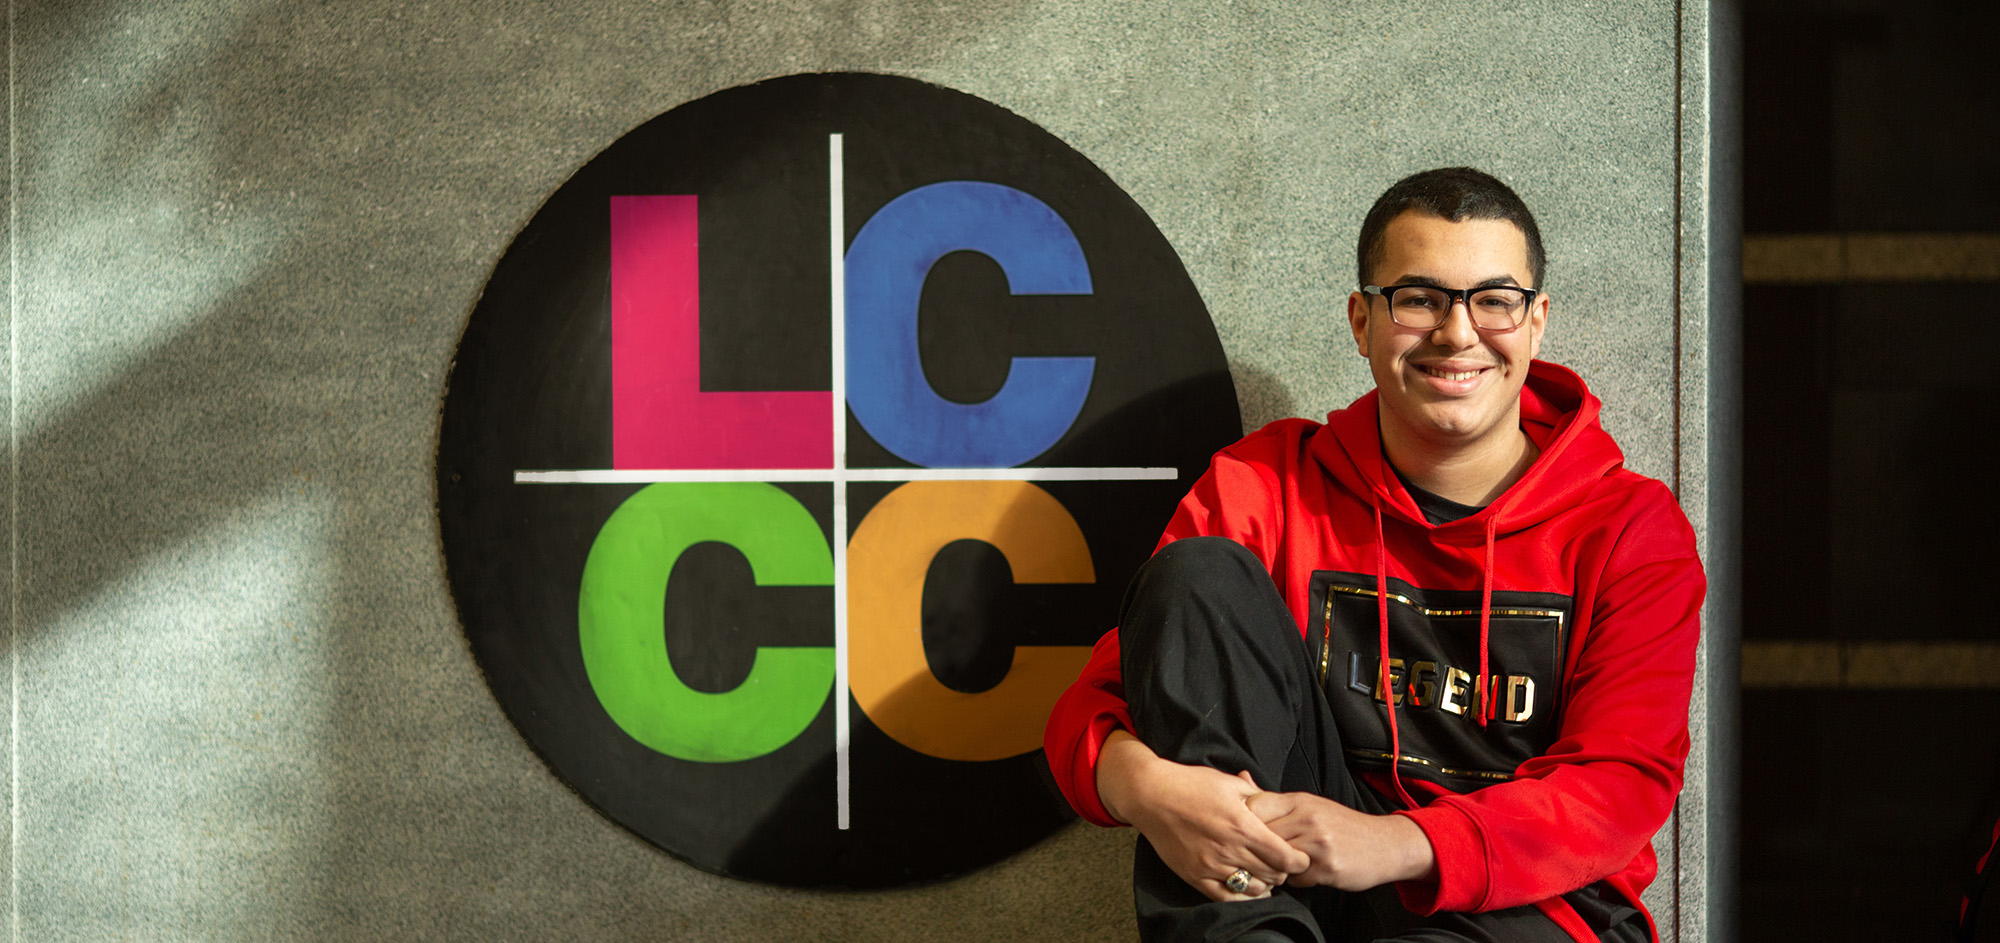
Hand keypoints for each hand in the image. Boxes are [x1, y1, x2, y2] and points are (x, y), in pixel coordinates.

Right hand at [1097, 732, 1308, 900]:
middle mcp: (1229, 849)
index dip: (1298, 859)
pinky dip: (1241, 895)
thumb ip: (1257, 797)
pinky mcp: (1194, 875)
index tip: (1300, 855)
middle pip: (1273, 875)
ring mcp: (1210, 866)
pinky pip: (1225, 897)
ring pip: (1252, 889)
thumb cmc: (1191, 784)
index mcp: (1243, 825)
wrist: (1151, 795)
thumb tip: (1277, 805)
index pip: (1285, 857)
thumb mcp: (1230, 783)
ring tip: (1264, 873)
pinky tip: (1246, 887)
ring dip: (1264, 883)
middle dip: (1283, 871)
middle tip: (1282, 863)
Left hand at [1244, 790, 1436, 891]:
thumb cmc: (1341, 826)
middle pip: (1261, 835)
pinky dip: (1296, 880)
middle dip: (1258, 849)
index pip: (1254, 806)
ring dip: (1276, 867)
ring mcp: (1318, 843)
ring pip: (1276, 859)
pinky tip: (1306, 874)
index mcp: (1300, 801)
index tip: (1247, 833)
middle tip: (1263, 856)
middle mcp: (1308, 818)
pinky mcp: (1328, 866)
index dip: (1246, 823)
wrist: (1385, 844)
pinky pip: (1296, 878)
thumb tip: (1241, 776)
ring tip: (1285, 865)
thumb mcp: (1308, 805)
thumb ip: (1273, 799)